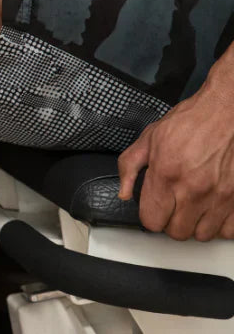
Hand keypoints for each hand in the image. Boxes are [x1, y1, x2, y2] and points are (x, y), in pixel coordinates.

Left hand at [118, 75, 233, 240]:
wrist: (226, 112)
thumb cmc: (190, 122)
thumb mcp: (149, 138)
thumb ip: (130, 167)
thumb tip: (124, 193)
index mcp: (166, 175)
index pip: (152, 220)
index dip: (150, 216)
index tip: (154, 207)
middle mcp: (193, 190)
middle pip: (177, 232)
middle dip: (171, 222)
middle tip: (173, 206)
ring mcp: (219, 196)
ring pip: (203, 234)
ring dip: (195, 225)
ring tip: (193, 208)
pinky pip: (228, 230)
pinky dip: (220, 224)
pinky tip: (212, 210)